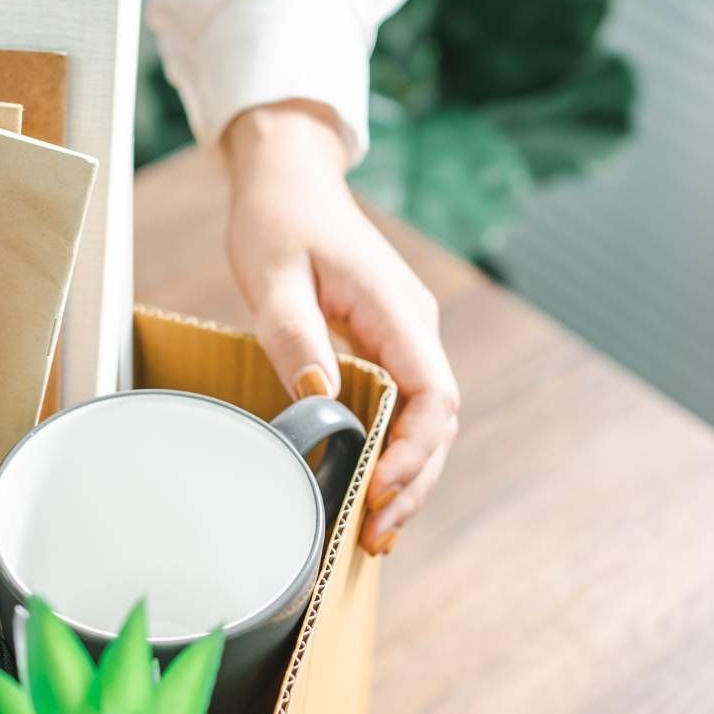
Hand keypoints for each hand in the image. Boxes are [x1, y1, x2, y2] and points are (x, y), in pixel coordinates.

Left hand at [222, 100, 459, 555]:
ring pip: (427, 418)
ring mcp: (405, 334)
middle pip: (439, 420)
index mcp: (395, 310)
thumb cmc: (278, 221)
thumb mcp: (274, 279)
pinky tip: (372, 488)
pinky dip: (395, 450)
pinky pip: (404, 405)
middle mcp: (414, 325)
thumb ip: (296, 340)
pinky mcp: (388, 342)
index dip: (414, 451)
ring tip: (375, 530)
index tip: (378, 489)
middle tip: (375, 535)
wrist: (289, 178)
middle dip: (414, 481)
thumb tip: (320, 400)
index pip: (433, 395)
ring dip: (408, 474)